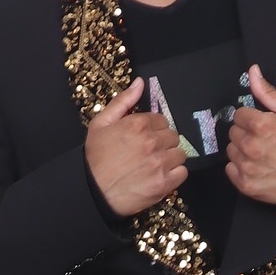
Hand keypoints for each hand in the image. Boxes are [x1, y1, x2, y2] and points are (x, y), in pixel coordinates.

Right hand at [85, 76, 187, 215]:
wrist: (92, 192)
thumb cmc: (95, 158)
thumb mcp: (101, 123)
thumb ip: (123, 101)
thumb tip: (140, 82)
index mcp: (138, 124)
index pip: (162, 120)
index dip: (154, 128)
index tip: (145, 137)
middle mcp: (152, 142)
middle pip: (173, 136)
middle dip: (163, 142)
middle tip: (149, 152)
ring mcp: (160, 163)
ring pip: (180, 154)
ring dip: (170, 158)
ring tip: (155, 164)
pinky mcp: (164, 183)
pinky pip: (182, 173)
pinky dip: (175, 174)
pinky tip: (160, 175)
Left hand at [225, 64, 275, 205]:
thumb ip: (268, 92)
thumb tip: (252, 71)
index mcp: (261, 125)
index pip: (238, 115)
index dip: (250, 118)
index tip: (261, 124)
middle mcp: (251, 146)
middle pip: (233, 133)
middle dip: (246, 133)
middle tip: (264, 140)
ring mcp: (247, 168)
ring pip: (231, 151)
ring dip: (242, 151)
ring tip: (261, 154)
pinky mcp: (246, 185)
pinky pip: (230, 170)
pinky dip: (240, 168)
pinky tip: (256, 167)